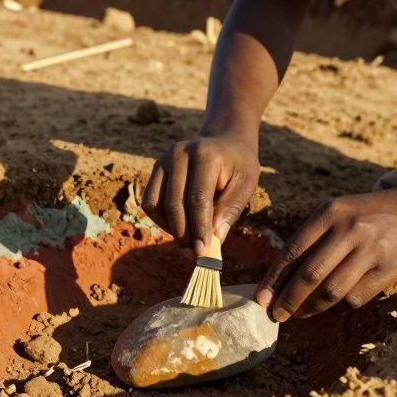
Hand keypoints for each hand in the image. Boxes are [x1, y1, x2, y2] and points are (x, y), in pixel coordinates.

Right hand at [141, 135, 259, 256]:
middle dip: (185, 234)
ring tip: (189, 243)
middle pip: (174, 203)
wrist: (226, 142)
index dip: (199, 228)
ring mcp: (164, 160)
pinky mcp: (156, 169)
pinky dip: (161, 220)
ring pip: (156, 204)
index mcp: (205, 155)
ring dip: (171, 229)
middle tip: (196, 255)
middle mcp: (179, 153)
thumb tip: (213, 239)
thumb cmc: (238, 166)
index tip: (204, 252)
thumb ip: (230, 209)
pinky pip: (150, 202)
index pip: (198, 198)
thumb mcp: (246, 184)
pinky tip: (180, 228)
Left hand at [256, 188, 396, 320]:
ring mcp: (370, 249)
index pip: (293, 251)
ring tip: (300, 314)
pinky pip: (356, 297)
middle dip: (288, 300)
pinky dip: (341, 306)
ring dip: (312, 308)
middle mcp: (348, 229)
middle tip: (276, 315)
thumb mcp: (340, 211)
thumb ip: (314, 237)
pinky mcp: (388, 268)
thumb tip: (282, 276)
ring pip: (331, 290)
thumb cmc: (372, 213)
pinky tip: (333, 306)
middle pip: (309, 275)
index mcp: (330, 212)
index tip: (261, 298)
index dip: (274, 279)